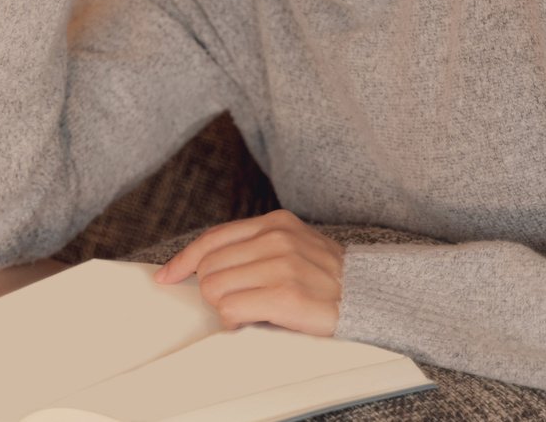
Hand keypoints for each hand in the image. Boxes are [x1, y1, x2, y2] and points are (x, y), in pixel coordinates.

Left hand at [154, 210, 343, 336]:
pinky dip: (235, 321)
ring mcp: (282, 266)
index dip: (184, 260)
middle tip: (240, 301)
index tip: (168, 274)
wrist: (377, 298)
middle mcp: (276, 239)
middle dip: (215, 290)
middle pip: (209, 267)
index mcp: (275, 223)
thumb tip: (206, 264)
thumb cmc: (330, 279)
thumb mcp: (294, 246)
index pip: (212, 239)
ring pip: (215, 289)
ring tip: (253, 311)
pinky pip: (232, 310)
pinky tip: (254, 321)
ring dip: (226, 307)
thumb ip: (255, 247)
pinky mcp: (286, 296)